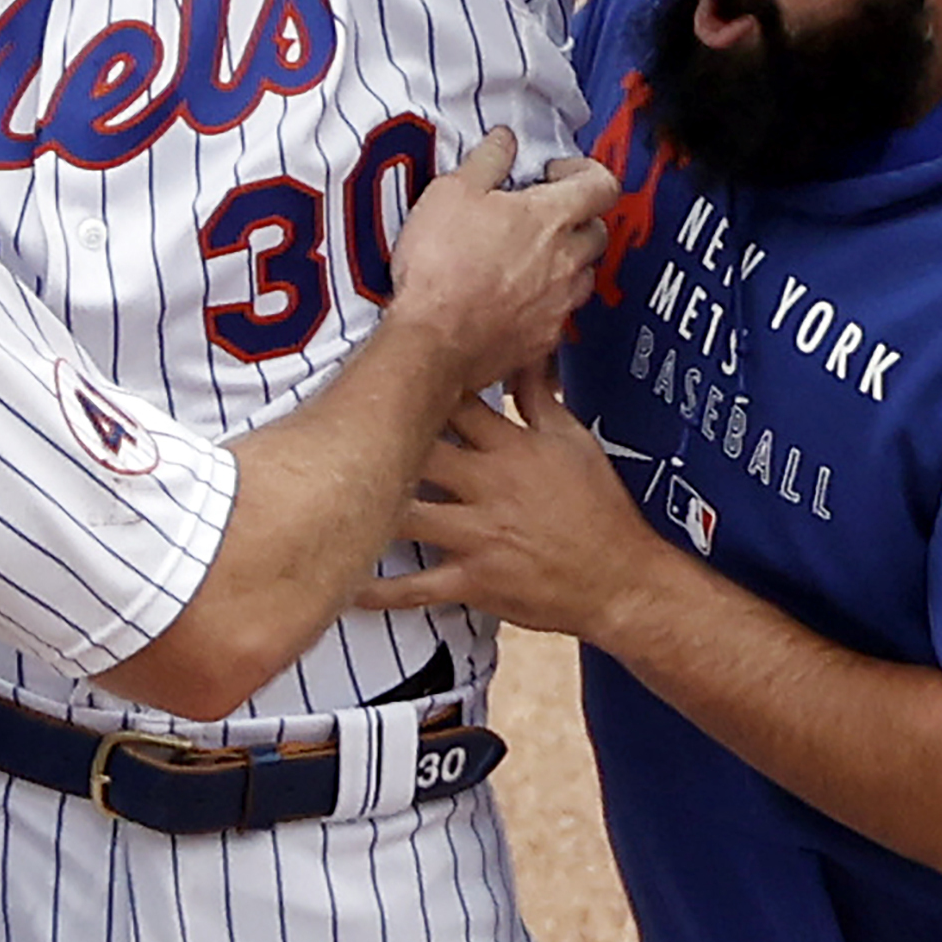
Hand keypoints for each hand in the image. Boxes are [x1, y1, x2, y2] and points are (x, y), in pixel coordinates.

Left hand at [361, 367, 667, 640]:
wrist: (621, 580)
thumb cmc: (599, 507)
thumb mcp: (574, 441)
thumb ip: (539, 397)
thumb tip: (522, 352)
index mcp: (512, 448)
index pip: (454, 403)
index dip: (416, 384)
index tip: (383, 370)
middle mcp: (489, 487)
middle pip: (419, 453)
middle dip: (379, 438)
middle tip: (334, 425)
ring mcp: (478, 537)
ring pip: (407, 517)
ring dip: (366, 507)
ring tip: (321, 496)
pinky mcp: (474, 582)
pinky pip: (417, 588)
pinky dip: (377, 590)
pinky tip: (341, 583)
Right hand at [382, 130, 614, 396]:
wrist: (432, 341)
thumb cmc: (439, 269)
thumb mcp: (450, 193)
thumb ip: (486, 161)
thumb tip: (503, 143)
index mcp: (549, 218)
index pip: (602, 184)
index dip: (586, 172)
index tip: (558, 173)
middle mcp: (565, 261)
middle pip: (597, 231)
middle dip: (576, 218)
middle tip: (542, 214)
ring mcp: (559, 303)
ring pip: (582, 275)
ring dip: (565, 261)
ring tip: (527, 258)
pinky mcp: (545, 338)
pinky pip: (560, 313)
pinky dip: (545, 302)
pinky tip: (514, 298)